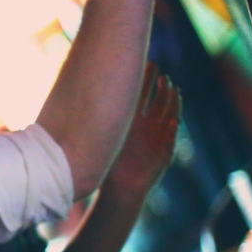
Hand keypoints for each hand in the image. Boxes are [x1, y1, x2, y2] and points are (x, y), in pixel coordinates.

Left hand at [106, 64, 179, 192]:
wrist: (120, 187)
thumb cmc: (108, 163)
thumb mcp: (103, 137)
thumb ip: (98, 118)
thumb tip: (77, 89)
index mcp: (133, 119)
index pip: (142, 94)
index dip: (146, 80)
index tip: (149, 64)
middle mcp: (148, 125)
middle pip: (159, 100)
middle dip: (161, 87)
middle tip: (162, 74)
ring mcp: (159, 137)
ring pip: (169, 114)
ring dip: (172, 102)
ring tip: (173, 90)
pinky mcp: (166, 151)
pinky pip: (171, 137)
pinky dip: (172, 128)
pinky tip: (174, 119)